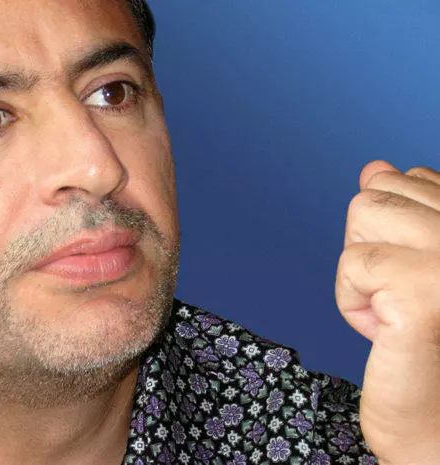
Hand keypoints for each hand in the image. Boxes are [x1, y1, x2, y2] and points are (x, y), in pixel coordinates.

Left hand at [336, 160, 439, 464]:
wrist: (439, 430)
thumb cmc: (430, 349)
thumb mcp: (416, 265)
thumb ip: (405, 213)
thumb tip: (374, 167)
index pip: (411, 179)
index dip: (394, 231)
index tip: (417, 276)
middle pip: (378, 194)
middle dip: (373, 248)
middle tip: (406, 297)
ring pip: (362, 216)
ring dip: (363, 273)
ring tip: (400, 311)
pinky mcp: (427, 292)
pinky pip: (353, 264)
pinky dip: (354, 302)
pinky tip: (388, 332)